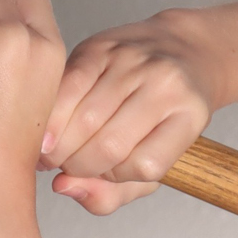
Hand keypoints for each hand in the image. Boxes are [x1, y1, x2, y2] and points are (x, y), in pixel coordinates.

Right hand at [40, 11, 226, 214]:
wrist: (180, 48)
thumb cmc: (165, 112)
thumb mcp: (155, 158)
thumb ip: (113, 192)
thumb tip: (65, 187)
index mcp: (189, 116)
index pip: (143, 166)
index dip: (114, 178)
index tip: (101, 173)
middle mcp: (165, 85)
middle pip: (110, 145)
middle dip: (78, 166)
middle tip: (67, 166)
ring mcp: (132, 62)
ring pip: (85, 119)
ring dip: (60, 145)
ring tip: (55, 151)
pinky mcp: (100, 46)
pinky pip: (67, 87)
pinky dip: (52, 115)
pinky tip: (48, 130)